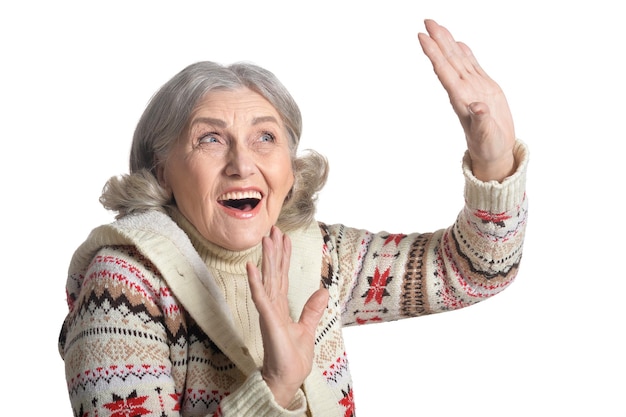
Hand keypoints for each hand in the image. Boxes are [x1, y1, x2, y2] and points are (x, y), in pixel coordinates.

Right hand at [247, 226, 328, 407]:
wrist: (286, 378)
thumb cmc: (292, 357)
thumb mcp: (307, 328)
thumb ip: (312, 309)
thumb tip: (323, 291)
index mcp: (281, 306)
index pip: (282, 276)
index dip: (283, 256)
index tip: (283, 237)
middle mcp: (273, 305)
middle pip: (274, 272)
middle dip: (274, 250)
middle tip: (272, 228)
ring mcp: (269, 311)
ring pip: (267, 279)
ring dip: (266, 258)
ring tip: (265, 238)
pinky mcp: (268, 320)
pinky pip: (260, 297)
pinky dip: (256, 282)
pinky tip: (251, 266)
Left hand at [418, 19, 515, 181]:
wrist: (495, 151)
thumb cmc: (488, 146)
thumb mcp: (486, 135)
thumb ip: (481, 121)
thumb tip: (477, 107)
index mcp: (461, 99)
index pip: (444, 71)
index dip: (433, 54)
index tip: (422, 37)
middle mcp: (464, 90)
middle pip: (448, 60)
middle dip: (438, 40)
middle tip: (427, 21)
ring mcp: (473, 87)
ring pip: (459, 59)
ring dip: (448, 43)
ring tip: (438, 27)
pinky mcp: (485, 88)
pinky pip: (472, 66)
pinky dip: (466, 53)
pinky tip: (459, 43)